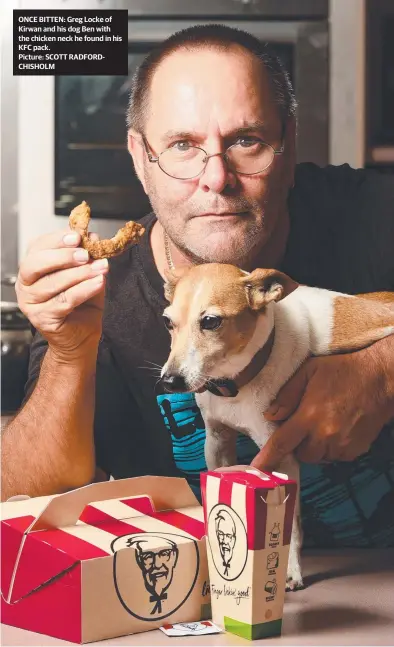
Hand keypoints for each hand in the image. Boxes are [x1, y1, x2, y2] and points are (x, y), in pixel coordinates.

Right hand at [16, 229, 108, 360]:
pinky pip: (65, 300)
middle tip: (85, 253)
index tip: (77, 236)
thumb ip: (88, 258)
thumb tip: (94, 237)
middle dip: (62, 256)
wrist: (82, 337)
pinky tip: (98, 282)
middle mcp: (26, 285)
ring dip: (79, 274)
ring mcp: (31, 303)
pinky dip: (84, 289)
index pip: (38, 247)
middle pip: (35, 264)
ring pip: (52, 283)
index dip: (56, 239)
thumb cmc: (81, 306)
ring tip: (99, 268)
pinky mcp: (43, 318)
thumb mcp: (86, 276)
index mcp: (33, 269)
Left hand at [251, 338, 393, 470]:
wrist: (380, 378)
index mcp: (309, 416)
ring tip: (324, 423)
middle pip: (300, 454)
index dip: (267, 458)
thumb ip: (287, 394)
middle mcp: (325, 436)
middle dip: (298, 443)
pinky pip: (335, 457)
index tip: (256, 470)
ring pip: (318, 457)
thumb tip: (270, 415)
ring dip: (315, 446)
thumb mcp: (308, 371)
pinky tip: (338, 427)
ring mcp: (342, 445)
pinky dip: (331, 447)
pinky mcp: (355, 451)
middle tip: (305, 424)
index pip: (282, 443)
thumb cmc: (343, 371)